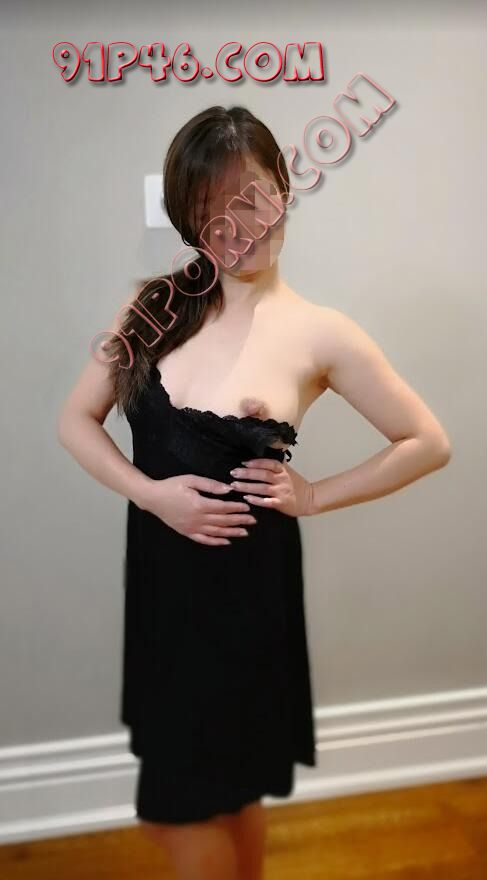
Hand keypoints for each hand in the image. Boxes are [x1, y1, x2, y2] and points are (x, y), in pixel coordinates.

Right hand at [140, 474, 257, 545]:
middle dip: (239, 520)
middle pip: (223, 521)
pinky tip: (226, 541)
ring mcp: (192, 528)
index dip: (236, 508)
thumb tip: (228, 489)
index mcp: (199, 504)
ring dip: (232, 532)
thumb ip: (210, 485)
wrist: (152, 498)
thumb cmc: (171, 486)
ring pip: (216, 532)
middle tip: (253, 521)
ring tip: (245, 532)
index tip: (247, 507)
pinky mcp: (186, 532)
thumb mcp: (190, 480)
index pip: (223, 508)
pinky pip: (204, 540)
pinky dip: (216, 541)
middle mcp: (197, 519)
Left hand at [229, 458, 314, 516]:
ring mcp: (281, 491)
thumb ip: (276, 464)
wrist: (310, 499)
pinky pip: (267, 501)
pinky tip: (247, 499)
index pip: (269, 463)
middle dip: (247, 474)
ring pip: (262, 488)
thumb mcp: (288, 471)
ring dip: (247, 486)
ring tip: (234, 485)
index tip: (243, 463)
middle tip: (233, 473)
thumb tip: (262, 454)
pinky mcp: (281, 503)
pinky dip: (257, 500)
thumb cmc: (296, 485)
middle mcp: (282, 479)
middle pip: (263, 475)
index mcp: (283, 470)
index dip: (256, 463)